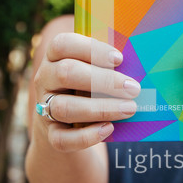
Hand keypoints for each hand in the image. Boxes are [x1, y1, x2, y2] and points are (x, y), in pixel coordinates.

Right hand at [31, 33, 139, 151]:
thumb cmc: (89, 86)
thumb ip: (108, 64)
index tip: (119, 59)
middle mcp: (44, 79)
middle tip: (133, 88)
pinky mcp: (50, 134)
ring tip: (129, 109)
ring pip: (64, 107)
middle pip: (66, 73)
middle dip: (104, 80)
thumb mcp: (94, 69)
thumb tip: (138, 65)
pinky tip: (108, 128)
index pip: (63, 44)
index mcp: (54, 56)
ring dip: (101, 108)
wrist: (69, 123)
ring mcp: (44, 107)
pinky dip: (87, 136)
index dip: (91, 49)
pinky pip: (62, 139)